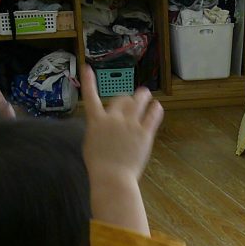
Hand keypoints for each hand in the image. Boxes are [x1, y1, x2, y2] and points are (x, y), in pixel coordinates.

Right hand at [79, 65, 162, 188]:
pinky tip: (157, 106)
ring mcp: (130, 125)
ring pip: (138, 102)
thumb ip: (98, 130)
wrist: (112, 177)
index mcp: (96, 121)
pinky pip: (152, 116)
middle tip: (130, 99)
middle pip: (121, 99)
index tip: (87, 68)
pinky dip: (155, 109)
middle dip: (125, 98)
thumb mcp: (91, 144)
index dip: (88, 81)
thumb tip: (103, 124)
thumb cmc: (99, 166)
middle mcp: (113, 119)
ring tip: (145, 94)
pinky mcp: (144, 134)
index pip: (90, 97)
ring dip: (142, 96)